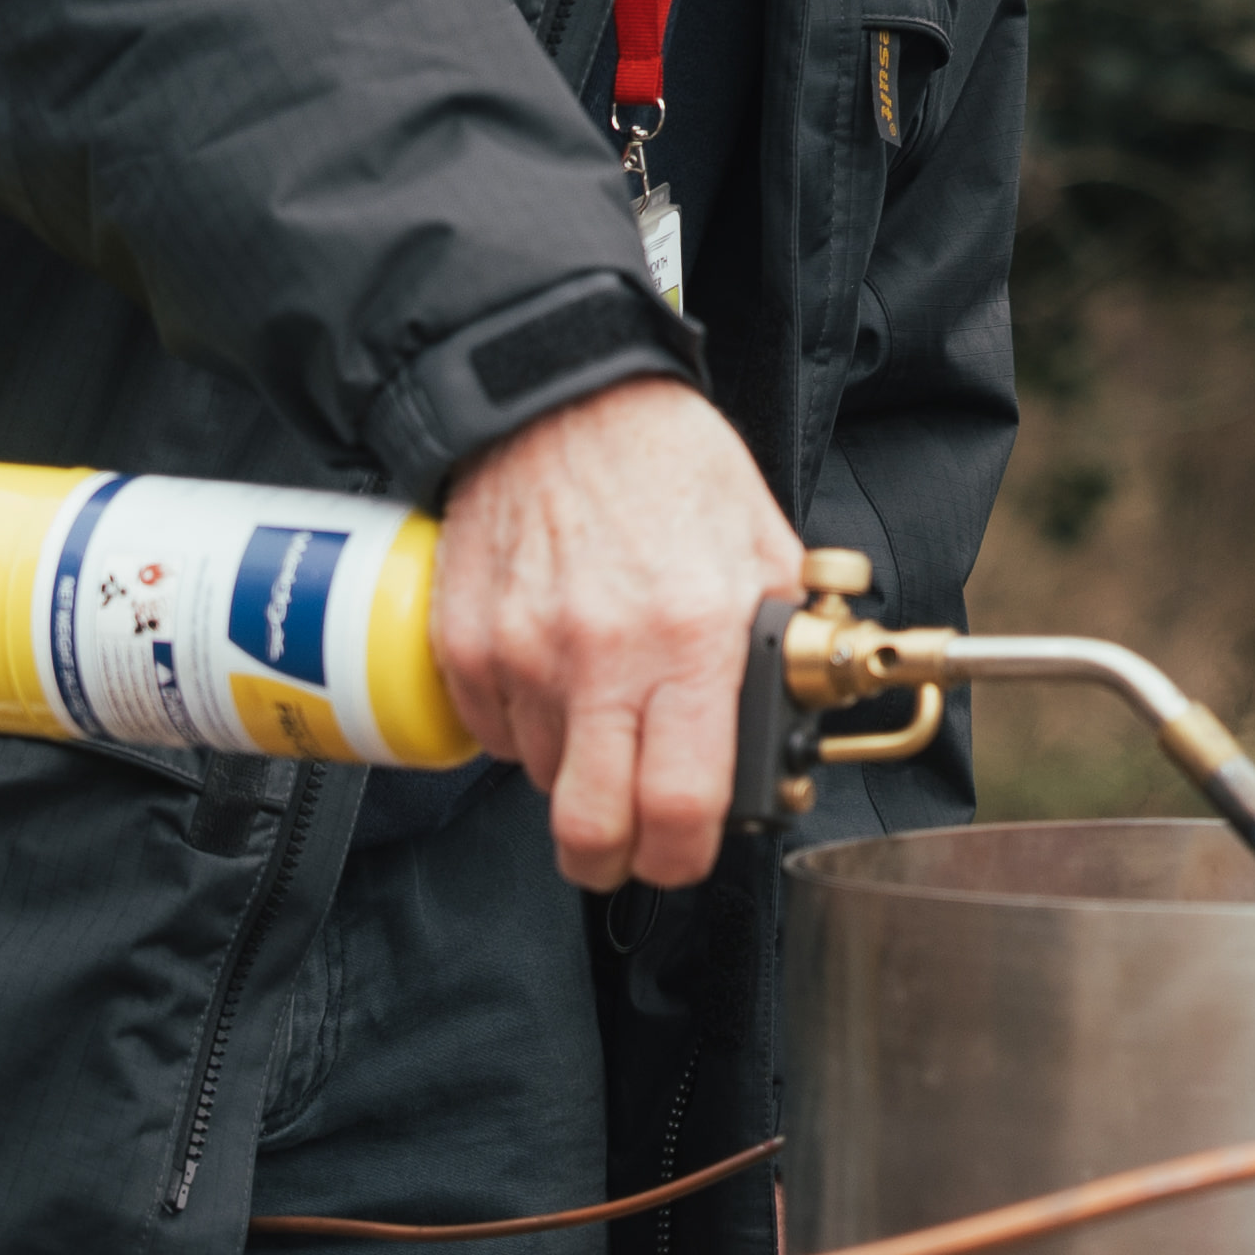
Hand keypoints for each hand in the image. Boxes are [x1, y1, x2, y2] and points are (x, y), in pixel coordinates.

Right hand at [427, 381, 804, 893]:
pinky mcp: (464, 643)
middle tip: (633, 842)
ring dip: (576, 770)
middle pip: (591, 829)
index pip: (680, 805)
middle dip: (615, 858)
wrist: (563, 395)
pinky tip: (555, 674)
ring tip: (604, 708)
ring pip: (542, 780)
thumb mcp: (761, 549)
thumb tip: (790, 731)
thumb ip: (777, 649)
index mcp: (689, 638)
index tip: (688, 850)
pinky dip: (525, 727)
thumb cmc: (670, 464)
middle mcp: (600, 657)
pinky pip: (493, 732)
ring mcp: (521, 653)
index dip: (685, 855)